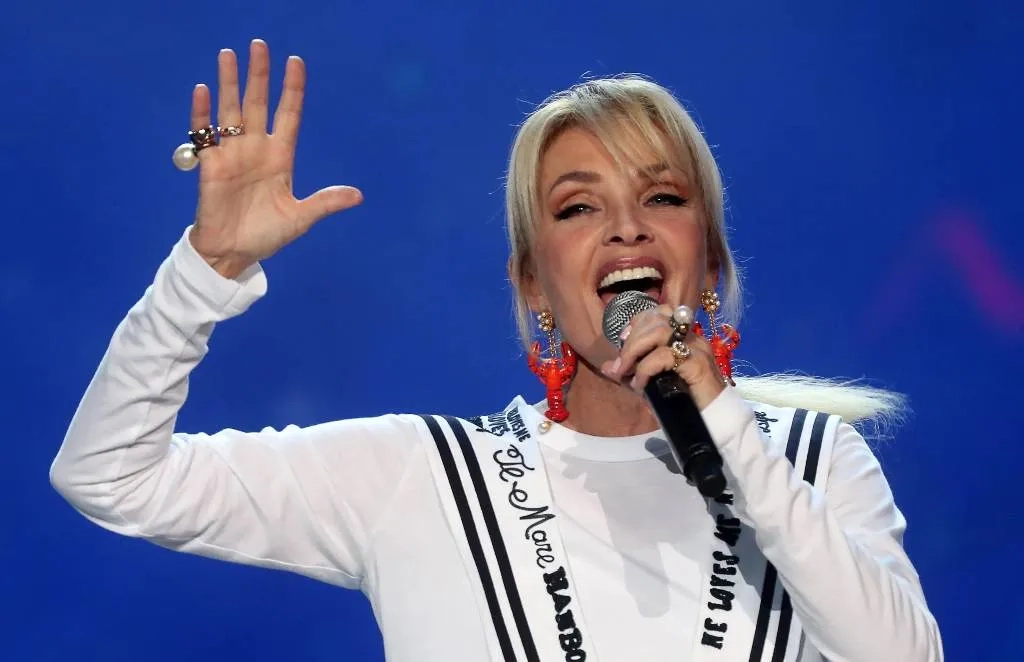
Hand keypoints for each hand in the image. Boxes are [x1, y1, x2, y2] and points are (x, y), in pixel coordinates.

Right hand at [187, 40, 362, 278]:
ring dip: (229, 83)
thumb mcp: (300, 218)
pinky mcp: (210, 164)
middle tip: (260, 45)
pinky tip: (203, 90)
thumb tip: (358, 195)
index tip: (296, 63)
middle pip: (258, 103)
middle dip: (259, 75)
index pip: (288, 115)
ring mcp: (232, 154)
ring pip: (231, 110)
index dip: (292, 90)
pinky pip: (205, 132)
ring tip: (229, 54)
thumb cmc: (266, 236)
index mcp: (281, 157)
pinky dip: (202, 112)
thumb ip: (325, 202)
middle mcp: (256, 149)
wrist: (233, 254)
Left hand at [600, 304, 725, 410]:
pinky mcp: (698, 364)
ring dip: (635, 350)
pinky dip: (645, 369)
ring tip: (626, 372)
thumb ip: (631, 373)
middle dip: (631, 340)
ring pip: (660, 331)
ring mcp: (697, 348)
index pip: (659, 313)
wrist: (714, 422)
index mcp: (684, 337)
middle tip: (620, 365)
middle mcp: (692, 337)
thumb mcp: (652, 385)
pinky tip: (640, 385)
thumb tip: (607, 366)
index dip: (637, 323)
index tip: (622, 342)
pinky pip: (664, 356)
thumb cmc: (685, 403)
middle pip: (656, 319)